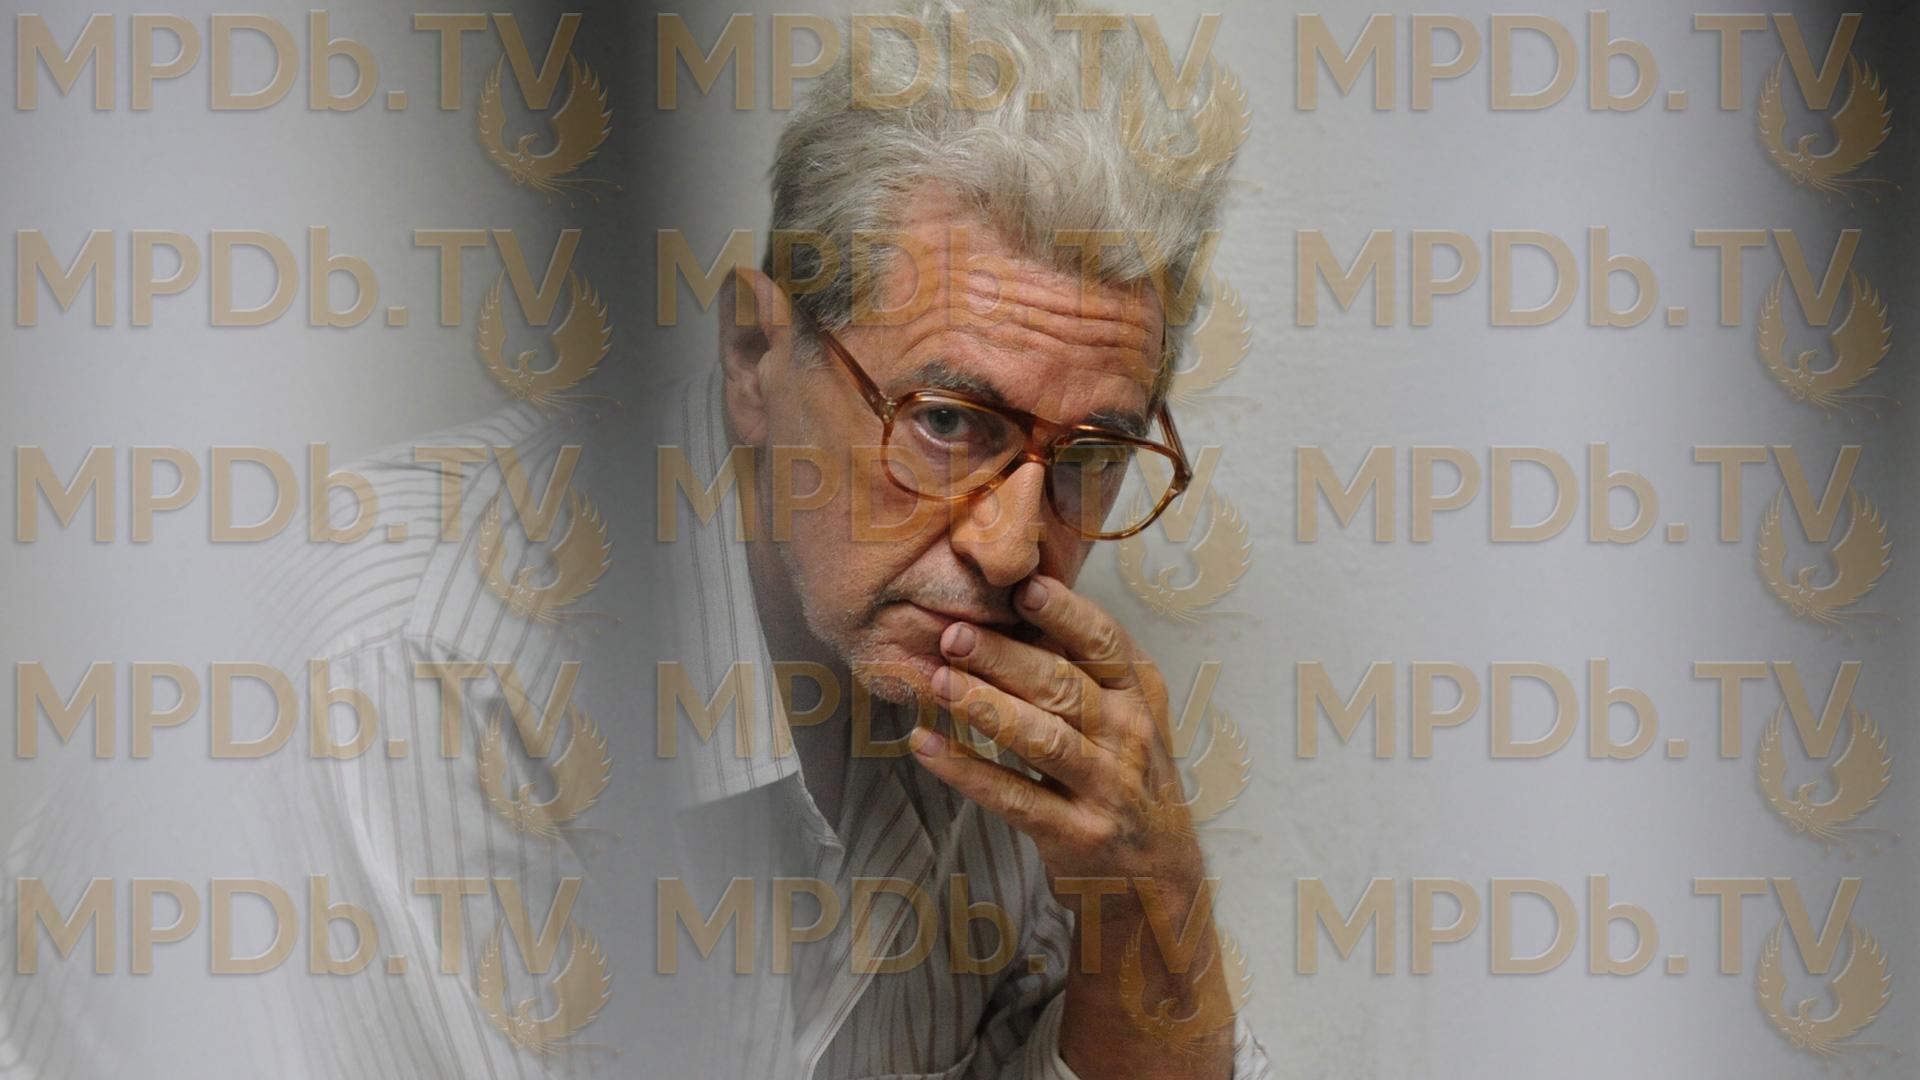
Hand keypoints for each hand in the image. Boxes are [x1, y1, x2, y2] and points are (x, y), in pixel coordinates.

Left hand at [906, 574, 1233, 1078]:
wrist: (1159, 881)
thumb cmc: (1128, 780)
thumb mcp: (1129, 718)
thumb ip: (1087, 668)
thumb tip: (1021, 599)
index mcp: (1139, 697)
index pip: (1105, 644)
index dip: (1066, 614)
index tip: (1024, 588)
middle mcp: (1128, 738)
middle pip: (1063, 686)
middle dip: (1005, 656)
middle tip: (953, 632)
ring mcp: (1105, 789)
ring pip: (1040, 738)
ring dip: (984, 706)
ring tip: (936, 681)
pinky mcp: (1075, 835)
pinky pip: (1012, 796)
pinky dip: (966, 770)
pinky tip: (926, 746)